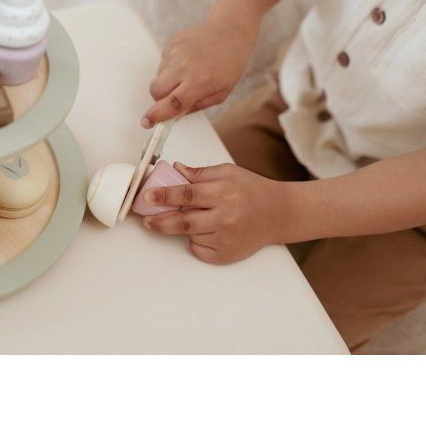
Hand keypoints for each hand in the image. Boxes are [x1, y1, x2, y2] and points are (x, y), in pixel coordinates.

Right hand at [141, 17, 256, 127]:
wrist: (230, 31)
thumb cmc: (229, 65)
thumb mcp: (220, 93)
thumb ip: (195, 106)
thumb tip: (173, 117)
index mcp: (199, 81)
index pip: (172, 103)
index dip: (157, 115)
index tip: (146, 122)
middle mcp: (184, 66)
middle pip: (156, 90)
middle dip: (160, 98)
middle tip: (176, 95)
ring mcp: (176, 52)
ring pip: (159, 76)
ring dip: (169, 80)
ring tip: (190, 72)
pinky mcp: (171, 43)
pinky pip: (163, 63)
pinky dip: (172, 67)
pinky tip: (188, 61)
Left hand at [141, 162, 291, 263]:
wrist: (278, 214)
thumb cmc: (253, 191)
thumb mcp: (228, 173)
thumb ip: (200, 173)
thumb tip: (175, 170)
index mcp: (224, 193)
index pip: (187, 194)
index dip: (164, 195)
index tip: (148, 196)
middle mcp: (225, 218)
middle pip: (182, 222)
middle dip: (159, 221)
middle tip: (147, 220)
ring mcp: (226, 239)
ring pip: (190, 235)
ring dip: (186, 228)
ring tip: (201, 217)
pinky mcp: (226, 255)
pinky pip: (198, 250)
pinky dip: (196, 241)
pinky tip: (209, 231)